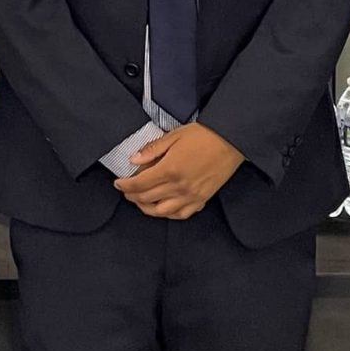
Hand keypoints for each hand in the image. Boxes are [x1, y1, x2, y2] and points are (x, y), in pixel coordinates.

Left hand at [113, 122, 244, 220]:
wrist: (231, 140)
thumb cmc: (205, 135)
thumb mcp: (174, 136)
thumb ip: (152, 150)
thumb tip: (134, 159)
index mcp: (170, 169)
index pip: (139, 184)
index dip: (125, 185)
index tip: (118, 183)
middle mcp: (179, 187)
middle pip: (146, 198)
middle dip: (132, 196)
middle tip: (126, 191)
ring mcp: (191, 196)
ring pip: (161, 211)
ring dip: (146, 208)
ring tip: (140, 201)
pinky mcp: (201, 199)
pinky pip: (181, 214)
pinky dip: (168, 214)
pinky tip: (162, 207)